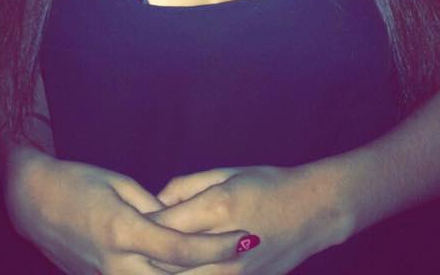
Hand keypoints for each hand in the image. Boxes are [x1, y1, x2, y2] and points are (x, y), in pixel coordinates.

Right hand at [5, 148, 251, 273]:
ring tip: (228, 265)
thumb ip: (153, 208)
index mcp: (123, 231)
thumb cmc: (77, 182)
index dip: (217, 246)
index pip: (181, 249)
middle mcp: (117, 264)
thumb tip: (181, 221)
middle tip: (249, 257)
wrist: (33, 203)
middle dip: (214, 270)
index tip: (246, 238)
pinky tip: (191, 270)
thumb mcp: (119, 185)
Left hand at [145, 165, 347, 274]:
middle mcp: (224, 245)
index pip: (164, 225)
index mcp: (218, 207)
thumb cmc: (269, 183)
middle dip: (143, 256)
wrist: (314, 211)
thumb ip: (186, 187)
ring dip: (160, 273)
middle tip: (126, 247)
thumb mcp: (226, 173)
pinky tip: (173, 271)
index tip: (125, 221)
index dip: (140, 225)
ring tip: (143, 263)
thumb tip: (155, 202)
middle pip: (167, 262)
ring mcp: (235, 271)